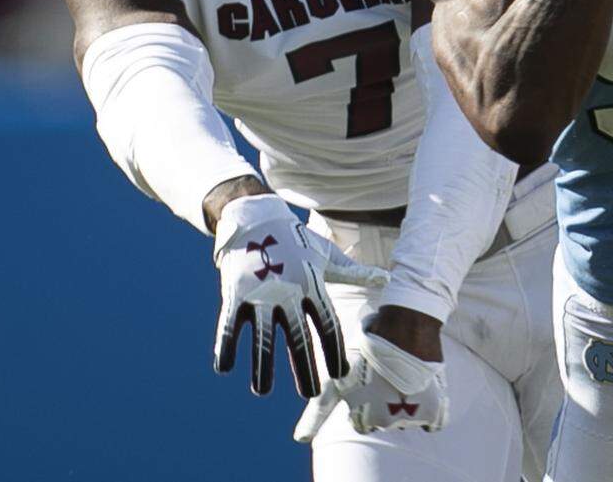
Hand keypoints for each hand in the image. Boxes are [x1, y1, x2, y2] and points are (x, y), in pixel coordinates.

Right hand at [213, 194, 387, 396]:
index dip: (334, 350)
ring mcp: (261, 293)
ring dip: (263, 366)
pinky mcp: (236, 293)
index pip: (328, 324)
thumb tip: (386, 278)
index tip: (341, 375)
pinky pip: (230, 325)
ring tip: (262, 392)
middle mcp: (289, 292)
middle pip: (299, 337)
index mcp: (313, 285)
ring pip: (263, 337)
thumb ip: (354, 272)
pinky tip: (225, 368)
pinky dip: (226, 346)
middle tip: (310, 394)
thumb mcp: (326, 256)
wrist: (257, 219)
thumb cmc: (297, 242)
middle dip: (305, 368)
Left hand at [293, 305, 448, 441]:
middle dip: (384, 400)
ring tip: (402, 371)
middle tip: (385, 371)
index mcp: (361, 417)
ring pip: (407, 417)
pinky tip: (420, 388)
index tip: (367, 379)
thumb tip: (299, 438)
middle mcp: (385, 422)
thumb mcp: (336, 377)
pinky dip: (428, 409)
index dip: (363, 399)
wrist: (406, 322)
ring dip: (405, 400)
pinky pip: (432, 423)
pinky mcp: (434, 407)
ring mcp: (411, 416)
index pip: (361, 422)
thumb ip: (318, 411)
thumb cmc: (368, 345)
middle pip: (384, 419)